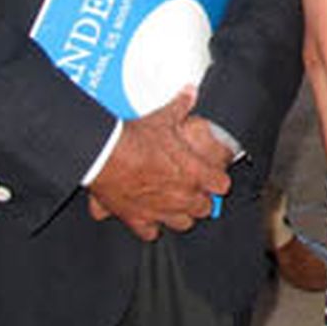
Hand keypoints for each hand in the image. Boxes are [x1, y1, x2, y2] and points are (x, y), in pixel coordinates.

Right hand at [85, 87, 231, 240]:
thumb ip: (180, 106)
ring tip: (174, 204)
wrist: (105, 155)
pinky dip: (149, 226)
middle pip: (204, 208)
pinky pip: (150, 233)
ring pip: (182, 224)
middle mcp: (182, 196)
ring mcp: (161, 211)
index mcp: (195, 173)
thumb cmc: (136, 138)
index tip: (213, 176)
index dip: (217, 180)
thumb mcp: (163, 118)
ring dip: (180, 215)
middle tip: (193, 189)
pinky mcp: (137, 219)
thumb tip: (189, 92)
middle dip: (200, 199)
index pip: (221, 185)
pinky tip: (147, 217)